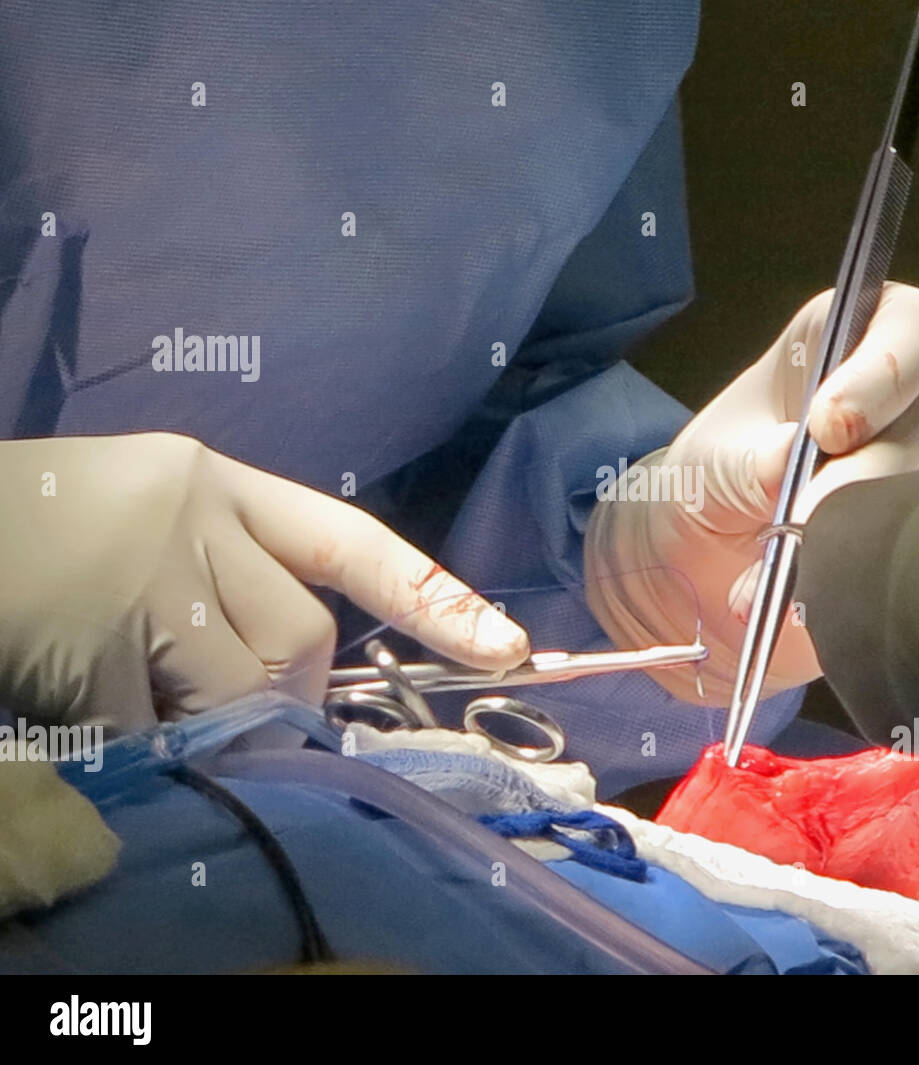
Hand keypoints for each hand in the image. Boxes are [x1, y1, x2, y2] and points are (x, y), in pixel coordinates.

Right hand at [0, 433, 529, 728]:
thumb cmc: (31, 526)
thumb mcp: (142, 522)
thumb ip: (222, 578)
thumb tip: (286, 677)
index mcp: (214, 481)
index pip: (349, 541)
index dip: (433, 596)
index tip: (506, 644)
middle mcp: (192, 513)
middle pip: (300, 638)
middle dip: (282, 695)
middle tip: (233, 711)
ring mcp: (142, 573)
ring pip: (237, 688)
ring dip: (206, 720)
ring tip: (131, 693)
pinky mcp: (89, 638)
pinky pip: (154, 728)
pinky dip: (135, 743)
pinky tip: (81, 705)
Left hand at [583, 284, 918, 703]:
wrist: (728, 558)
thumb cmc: (721, 483)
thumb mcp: (710, 469)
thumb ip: (749, 463)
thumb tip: (789, 460)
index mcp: (855, 333)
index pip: (910, 327)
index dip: (881, 373)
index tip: (828, 429)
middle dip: (867, 476)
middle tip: (806, 522)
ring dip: (870, 536)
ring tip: (791, 576)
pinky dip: (888, 575)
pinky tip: (829, 598)